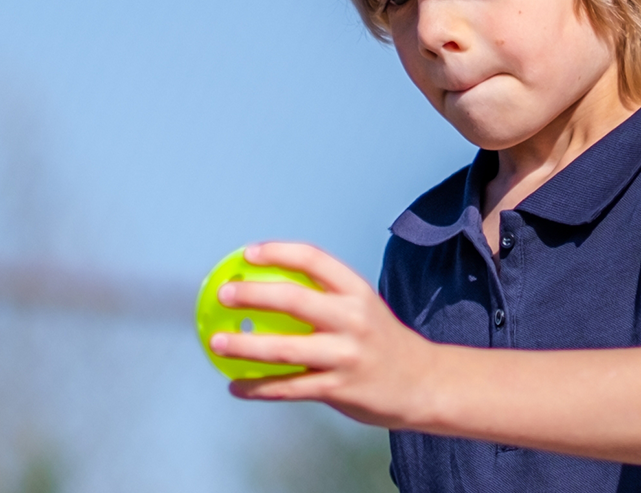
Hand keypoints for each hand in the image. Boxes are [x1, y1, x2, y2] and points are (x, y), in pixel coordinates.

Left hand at [209, 242, 439, 428]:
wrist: (424, 384)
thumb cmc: (382, 343)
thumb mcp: (364, 309)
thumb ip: (326, 299)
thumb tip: (268, 287)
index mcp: (358, 292)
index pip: (314, 259)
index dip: (277, 252)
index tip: (247, 253)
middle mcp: (354, 319)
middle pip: (294, 299)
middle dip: (253, 294)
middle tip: (223, 294)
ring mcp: (346, 355)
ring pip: (284, 348)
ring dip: (244, 346)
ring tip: (216, 342)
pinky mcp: (339, 388)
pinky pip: (289, 388)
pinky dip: (258, 388)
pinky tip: (236, 387)